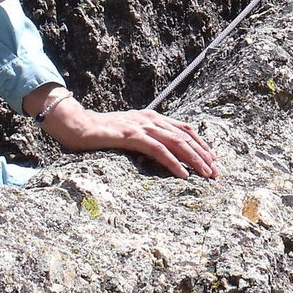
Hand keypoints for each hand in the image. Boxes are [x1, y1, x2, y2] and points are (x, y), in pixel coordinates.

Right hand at [41, 98, 217, 179]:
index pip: (184, 129)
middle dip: (204, 154)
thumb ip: (144, 137)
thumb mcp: (128, 132)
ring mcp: (142, 126)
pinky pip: (159, 151)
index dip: (201, 144)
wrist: (77, 125)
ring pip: (177, 142)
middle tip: (216, 172)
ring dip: (195, 160)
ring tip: (206, 174)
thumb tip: (159, 151)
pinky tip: (183, 175)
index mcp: (151, 117)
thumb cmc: (100, 133)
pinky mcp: (132, 136)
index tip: (212, 159)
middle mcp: (150, 119)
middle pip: (186, 136)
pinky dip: (174, 163)